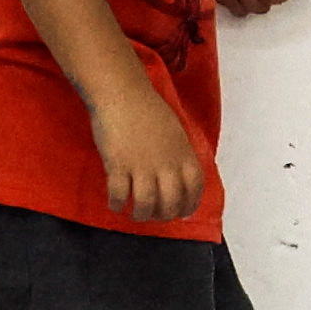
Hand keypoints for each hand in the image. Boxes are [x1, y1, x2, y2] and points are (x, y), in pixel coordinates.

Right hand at [94, 86, 206, 227]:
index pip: (195, 189)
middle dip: (163, 215)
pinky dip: (117, 204)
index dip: (189, 205)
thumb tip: (180, 176)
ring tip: (135, 214)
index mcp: (183, 154)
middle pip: (171, 203)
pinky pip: (119, 195)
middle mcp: (166, 164)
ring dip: (141, 215)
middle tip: (154, 216)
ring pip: (146, 205)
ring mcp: (142, 166)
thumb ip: (179, 155)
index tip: (182, 213)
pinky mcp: (118, 165)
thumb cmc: (147, 109)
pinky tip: (115, 204)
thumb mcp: (175, 131)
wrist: (122, 93)